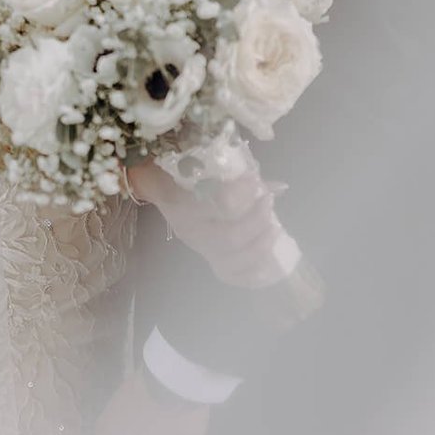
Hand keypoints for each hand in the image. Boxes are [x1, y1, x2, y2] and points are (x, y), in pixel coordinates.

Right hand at [128, 158, 296, 289]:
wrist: (157, 182)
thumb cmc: (181, 166)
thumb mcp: (200, 159)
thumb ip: (235, 171)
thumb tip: (278, 186)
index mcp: (182, 202)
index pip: (216, 206)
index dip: (242, 195)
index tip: (255, 180)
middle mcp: (189, 230)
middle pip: (229, 238)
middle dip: (256, 222)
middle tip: (268, 202)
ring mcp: (198, 247)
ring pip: (232, 261)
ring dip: (260, 246)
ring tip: (274, 228)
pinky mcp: (206, 257)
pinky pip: (231, 275)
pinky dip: (253, 272)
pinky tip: (269, 258)